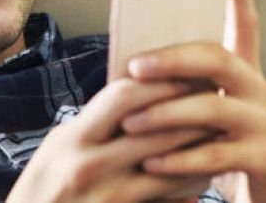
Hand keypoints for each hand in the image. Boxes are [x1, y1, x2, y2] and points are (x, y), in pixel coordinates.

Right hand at [7, 78, 213, 202]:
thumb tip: (142, 94)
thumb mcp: (59, 149)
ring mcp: (106, 200)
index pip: (124, 96)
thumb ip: (97, 125)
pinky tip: (200, 183)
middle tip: (220, 104)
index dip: (162, 83)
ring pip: (172, 172)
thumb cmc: (45, 189)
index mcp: (73, 139)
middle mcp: (88, 168)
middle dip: (194, 118)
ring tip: (218, 140)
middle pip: (158, 132)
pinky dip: (188, 193)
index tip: (191, 74)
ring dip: (201, 155)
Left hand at [118, 0, 265, 202]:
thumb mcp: (203, 113)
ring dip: (166, 113)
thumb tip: (128, 69)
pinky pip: (218, 153)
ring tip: (131, 123)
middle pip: (218, 58)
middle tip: (134, 66)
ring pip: (214, 106)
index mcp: (244, 72)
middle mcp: (261, 89)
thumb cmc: (222, 148)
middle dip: (172, 58)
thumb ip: (182, 88)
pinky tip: (151, 163)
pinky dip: (180, 158)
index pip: (244, 22)